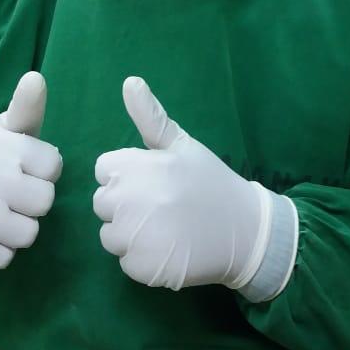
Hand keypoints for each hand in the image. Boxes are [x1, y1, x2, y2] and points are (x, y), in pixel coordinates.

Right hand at [0, 72, 61, 268]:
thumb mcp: (4, 130)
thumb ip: (26, 107)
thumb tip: (36, 77)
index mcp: (1, 146)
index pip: (53, 165)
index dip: (44, 170)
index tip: (25, 168)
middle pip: (45, 201)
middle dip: (35, 201)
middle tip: (15, 194)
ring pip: (29, 233)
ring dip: (20, 228)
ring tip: (3, 213)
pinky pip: (6, 257)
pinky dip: (1, 249)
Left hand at [93, 77, 296, 297]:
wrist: (247, 230)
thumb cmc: (211, 182)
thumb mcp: (183, 145)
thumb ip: (151, 117)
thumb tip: (129, 81)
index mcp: (138, 166)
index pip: (104, 170)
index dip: (127, 176)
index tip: (154, 182)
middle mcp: (131, 200)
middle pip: (102, 203)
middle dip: (125, 205)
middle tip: (162, 207)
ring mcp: (136, 237)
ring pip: (110, 235)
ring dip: (131, 235)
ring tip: (166, 229)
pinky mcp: (143, 268)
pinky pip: (125, 263)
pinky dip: (143, 260)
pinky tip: (169, 250)